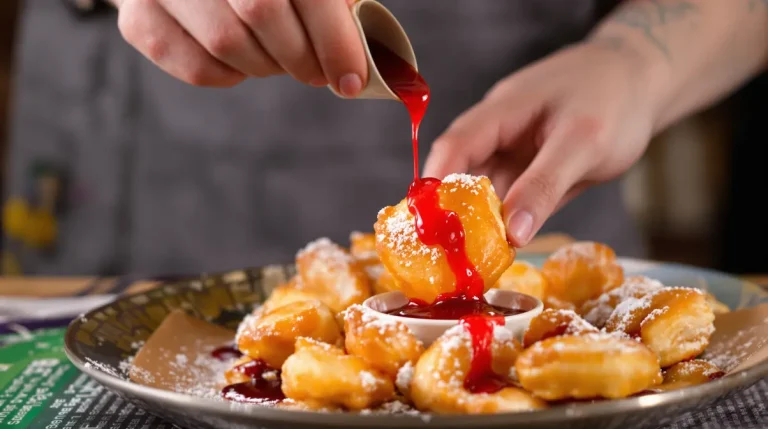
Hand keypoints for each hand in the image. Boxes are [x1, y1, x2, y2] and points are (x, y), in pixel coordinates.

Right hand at [115, 0, 367, 93]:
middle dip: (302, 57)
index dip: (335, 40)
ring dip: (266, 66)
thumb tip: (361, 55)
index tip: (352, 78)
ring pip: (226, 44)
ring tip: (278, 58)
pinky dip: (229, 76)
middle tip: (317, 72)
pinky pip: (195, 67)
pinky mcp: (138, 14)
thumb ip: (333, 1)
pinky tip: (240, 62)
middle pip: (261, 13)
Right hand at [423, 41, 662, 246]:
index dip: (436, 182)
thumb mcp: (583, 142)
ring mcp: (515, 152)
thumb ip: (545, 185)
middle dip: (451, 210)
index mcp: (501, 111)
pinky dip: (504, 223)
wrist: (643, 82)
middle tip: (446, 253)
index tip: (429, 222)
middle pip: (462, 172)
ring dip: (478, 222)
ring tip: (471, 259)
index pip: (455, 145)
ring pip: (485, 191)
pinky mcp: (532, 171)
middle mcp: (499, 132)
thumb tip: (511, 233)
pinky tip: (501, 248)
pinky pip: (510, 199)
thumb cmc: (614, 99)